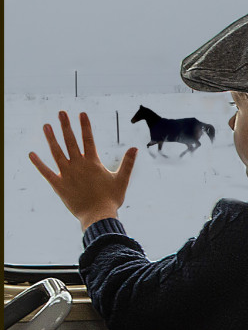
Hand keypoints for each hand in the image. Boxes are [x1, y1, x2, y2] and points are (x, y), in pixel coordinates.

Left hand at [29, 111, 137, 230]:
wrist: (98, 216)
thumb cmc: (112, 200)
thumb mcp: (122, 180)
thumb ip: (128, 163)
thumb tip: (135, 148)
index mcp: (93, 163)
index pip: (88, 140)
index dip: (85, 126)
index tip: (81, 113)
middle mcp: (78, 165)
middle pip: (70, 142)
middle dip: (65, 126)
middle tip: (61, 113)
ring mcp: (67, 174)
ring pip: (57, 152)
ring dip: (51, 138)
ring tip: (46, 126)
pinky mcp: (59, 185)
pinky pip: (46, 172)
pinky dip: (38, 163)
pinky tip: (31, 154)